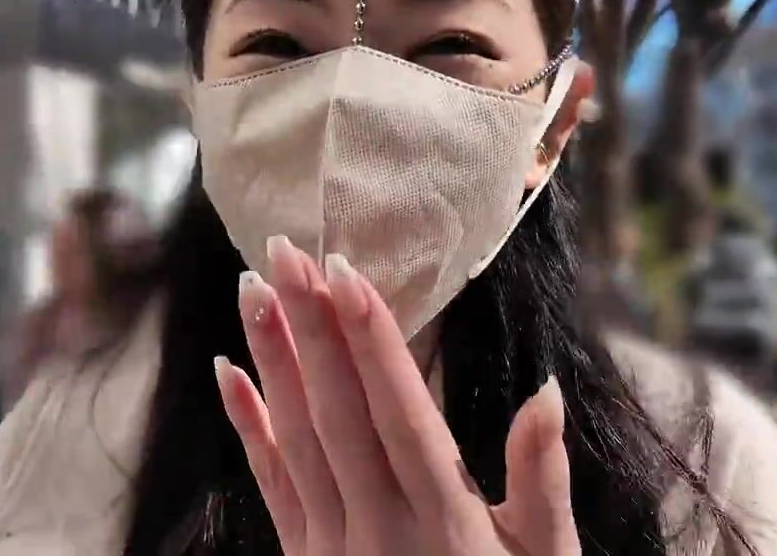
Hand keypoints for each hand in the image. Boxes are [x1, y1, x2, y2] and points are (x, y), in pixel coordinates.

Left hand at [214, 235, 578, 555]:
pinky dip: (247, 428)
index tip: (344, 271)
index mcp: (446, 522)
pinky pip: (270, 487)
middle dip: (310, 327)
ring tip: (253, 288)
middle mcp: (381, 529)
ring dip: (272, 361)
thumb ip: (543, 479)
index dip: (370, 342)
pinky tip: (228, 372)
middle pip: (337, 414)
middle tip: (284, 250)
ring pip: (296, 440)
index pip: (400, 414)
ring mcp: (334, 546)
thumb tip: (548, 389)